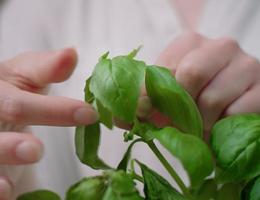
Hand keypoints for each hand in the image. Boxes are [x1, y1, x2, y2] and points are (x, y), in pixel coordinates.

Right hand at [0, 48, 97, 199]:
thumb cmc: (12, 88)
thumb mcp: (28, 74)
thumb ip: (47, 66)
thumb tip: (71, 54)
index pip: (12, 101)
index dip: (51, 109)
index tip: (87, 115)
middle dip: (5, 146)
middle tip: (36, 151)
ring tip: (5, 188)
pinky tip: (3, 196)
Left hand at [143, 32, 259, 132]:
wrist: (234, 102)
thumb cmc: (195, 95)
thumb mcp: (170, 91)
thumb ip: (147, 99)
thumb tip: (124, 117)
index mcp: (191, 42)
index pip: (165, 68)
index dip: (149, 95)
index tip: (141, 114)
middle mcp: (221, 47)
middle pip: (190, 75)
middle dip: (176, 108)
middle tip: (172, 125)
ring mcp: (246, 66)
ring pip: (211, 99)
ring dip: (197, 124)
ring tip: (194, 131)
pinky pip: (234, 114)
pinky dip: (219, 129)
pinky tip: (215, 131)